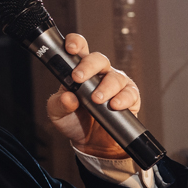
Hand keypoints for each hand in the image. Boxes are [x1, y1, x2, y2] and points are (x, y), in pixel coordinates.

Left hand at [45, 33, 141, 158]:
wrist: (92, 144)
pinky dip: (123, 99)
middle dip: (88, 66)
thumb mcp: (58, 114)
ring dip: (106, 87)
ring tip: (97, 99)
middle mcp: (99, 74)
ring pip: (115, 76)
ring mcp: (116, 85)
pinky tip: (114, 105)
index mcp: (80, 70)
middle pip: (99, 59)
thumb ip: (59, 104)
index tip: (70, 48)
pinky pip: (130, 93)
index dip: (76, 43)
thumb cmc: (74, 122)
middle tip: (79, 78)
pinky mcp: (130, 99)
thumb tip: (68, 98)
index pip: (80, 49)